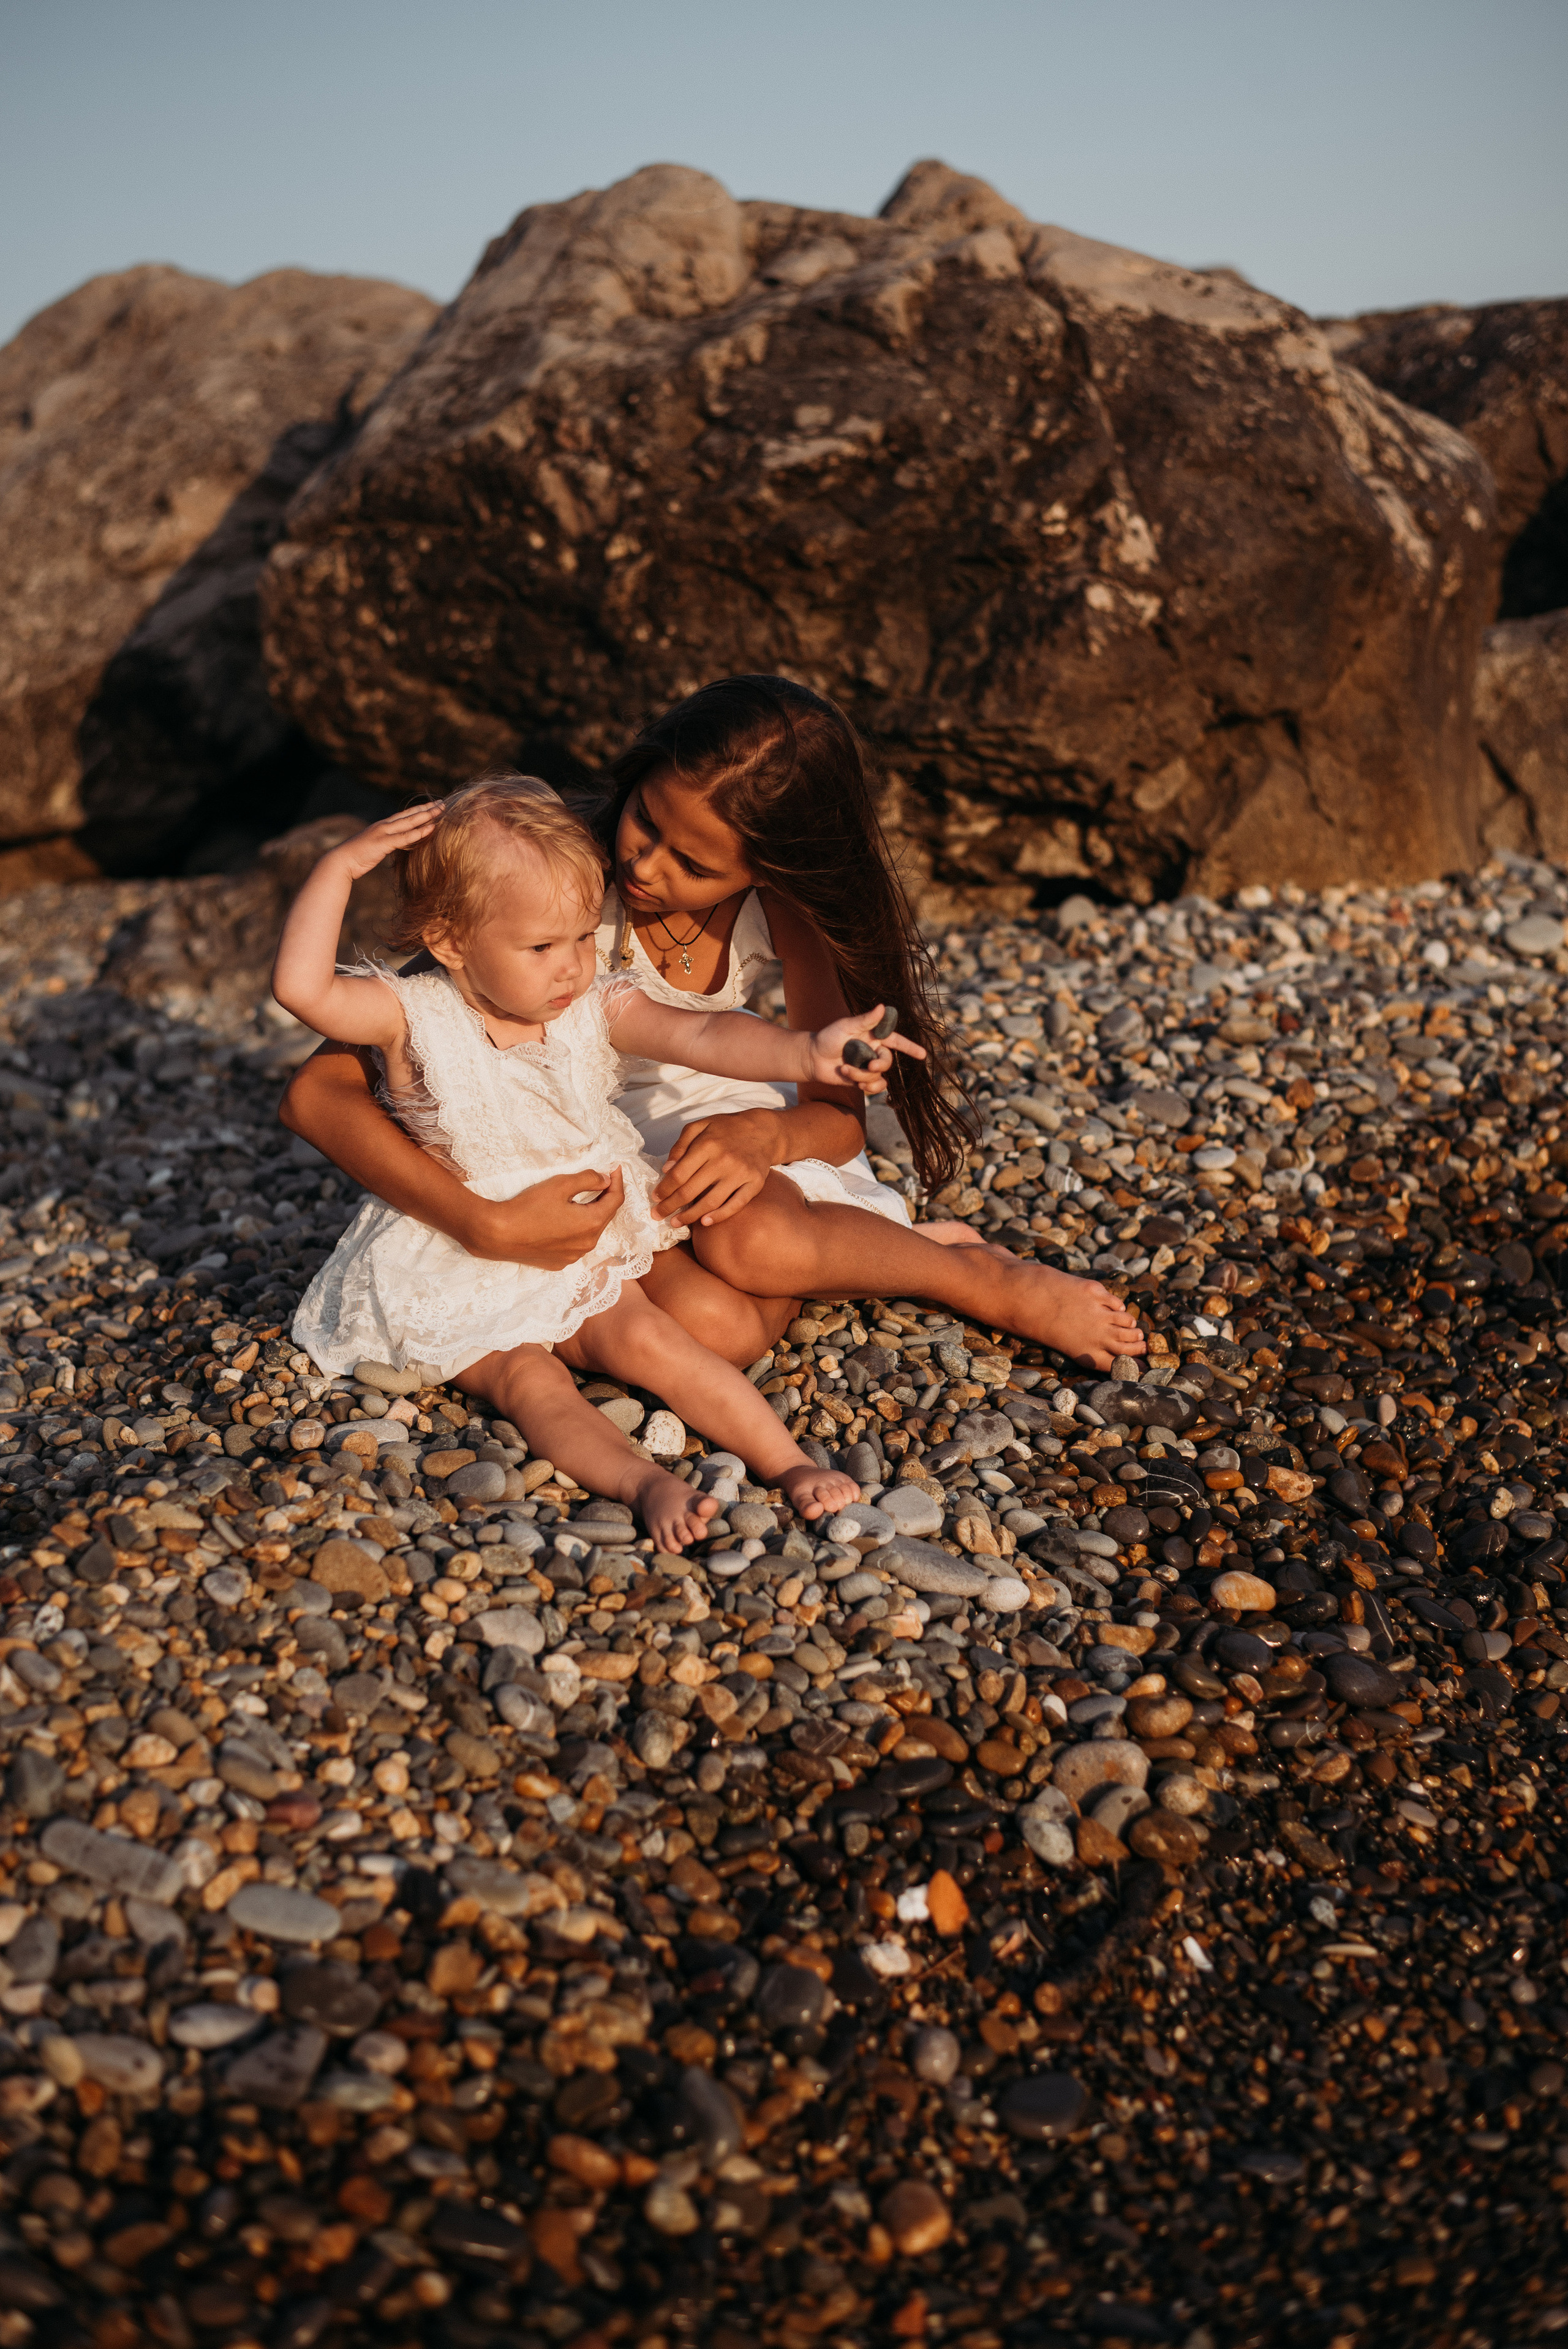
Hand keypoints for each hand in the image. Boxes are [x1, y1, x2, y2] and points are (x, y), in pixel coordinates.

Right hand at [327, 800, 441, 880]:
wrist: (340, 861)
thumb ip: (385, 844)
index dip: (419, 810)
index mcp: (382, 826)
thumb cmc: (356, 857)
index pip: (404, 815)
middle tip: (443, 803)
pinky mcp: (383, 843)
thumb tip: (395, 846)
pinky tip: (431, 828)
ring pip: (410, 822)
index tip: (433, 805)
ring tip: (442, 811)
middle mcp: (384, 826)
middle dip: (427, 808)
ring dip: (427, 816)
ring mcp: (383, 833)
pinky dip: (418, 832)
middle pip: (410, 814)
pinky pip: (404, 837)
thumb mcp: (374, 848)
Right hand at [474, 1166, 624, 1267]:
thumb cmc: (528, 1208)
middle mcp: (587, 1245)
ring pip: (590, 1232)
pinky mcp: (559, 1262)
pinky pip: (574, 1244)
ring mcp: (573, 1257)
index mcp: (592, 1224)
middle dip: (604, 1197)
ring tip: (579, 1199)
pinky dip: (575, 1230)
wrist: (498, 1235)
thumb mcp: (560, 1185)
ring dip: (589, 1214)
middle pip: (604, 1216)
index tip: (614, 1168)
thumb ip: (588, 1179)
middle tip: (599, 1179)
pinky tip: (562, 1221)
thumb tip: (606, 1180)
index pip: (616, 1200)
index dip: (617, 1181)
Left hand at [653, 1110, 783, 1227]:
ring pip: (711, 1202)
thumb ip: (680, 1145)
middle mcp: (723, 1160)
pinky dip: (720, 1216)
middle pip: (690, 1190)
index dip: (664, 1189)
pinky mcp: (755, 1183)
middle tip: (658, 1215)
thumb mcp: (700, 1126)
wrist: (764, 1131)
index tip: (655, 1198)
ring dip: (690, 1216)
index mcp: (707, 1145)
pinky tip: (705, 1222)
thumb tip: (666, 1169)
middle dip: (670, 1206)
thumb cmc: (727, 1129)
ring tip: (676, 1223)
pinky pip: (736, 1204)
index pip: (679, 1174)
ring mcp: (740, 1173)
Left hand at [809, 1005, 925, 1094]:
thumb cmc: (827, 1037)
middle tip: (869, 1065)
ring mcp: (868, 1066)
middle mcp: (873, 1051)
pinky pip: (875, 1087)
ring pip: (879, 1075)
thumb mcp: (846, 1026)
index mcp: (873, 1036)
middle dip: (881, 1064)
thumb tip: (882, 1007)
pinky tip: (857, 1084)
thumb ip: (865, 1020)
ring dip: (862, 1075)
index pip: (897, 1041)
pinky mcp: (861, 1079)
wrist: (812, 1058)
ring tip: (845, 1070)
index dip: (910, 1047)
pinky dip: (868, 1087)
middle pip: (888, 1061)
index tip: (923, 1054)